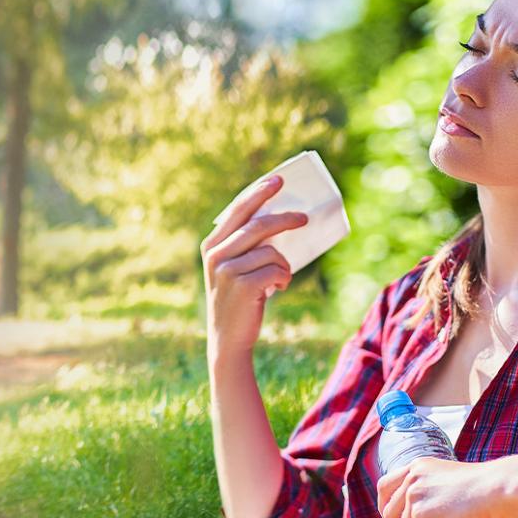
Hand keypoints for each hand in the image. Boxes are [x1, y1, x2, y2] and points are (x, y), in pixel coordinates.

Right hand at [201, 174, 308, 355]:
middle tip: (304, 217)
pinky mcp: (242, 286)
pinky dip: (284, 278)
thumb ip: (247, 246)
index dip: (258, 192)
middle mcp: (216, 255)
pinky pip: (276, 270)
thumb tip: (281, 220)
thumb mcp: (236, 268)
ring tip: (282, 276)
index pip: (238, 210)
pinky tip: (279, 288)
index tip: (278, 179)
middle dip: (285, 218)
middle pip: (258, 225)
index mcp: (212, 245)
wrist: (229, 338)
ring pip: (271, 251)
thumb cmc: (240, 298)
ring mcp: (226, 270)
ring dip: (284, 264)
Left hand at [376, 456, 513, 517]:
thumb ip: (438, 490)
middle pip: (388, 510)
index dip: (385, 506)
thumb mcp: (452, 480)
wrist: (501, 488)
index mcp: (418, 466)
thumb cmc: (487, 486)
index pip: (385, 486)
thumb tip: (436, 512)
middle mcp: (412, 479)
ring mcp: (415, 498)